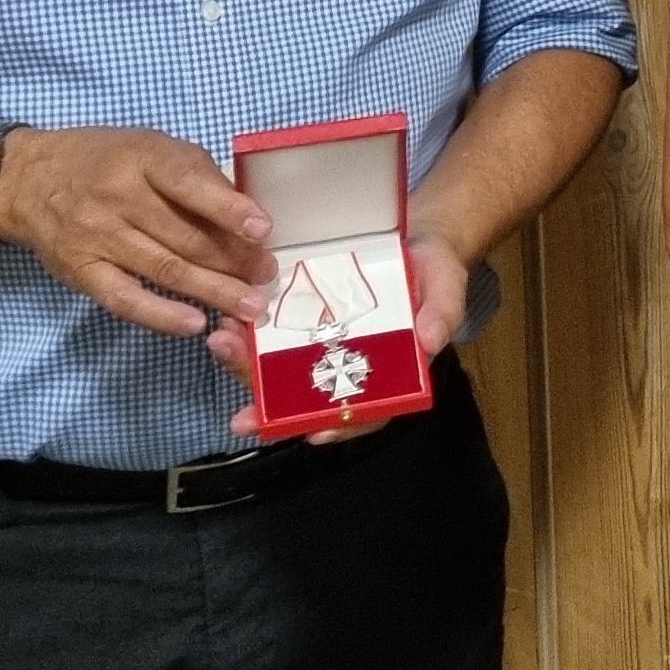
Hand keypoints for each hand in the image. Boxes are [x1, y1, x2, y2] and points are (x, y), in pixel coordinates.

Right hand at [0, 125, 275, 333]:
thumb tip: (245, 216)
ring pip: (164, 269)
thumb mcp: (152, 147)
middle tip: (267, 277)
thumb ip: (197, 176)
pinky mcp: (81, 271)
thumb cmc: (107, 160)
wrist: (28, 180)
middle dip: (233, 260)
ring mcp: (97, 237)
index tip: (263, 231)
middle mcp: (118, 197)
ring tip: (249, 308)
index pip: (188, 183)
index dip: (228, 209)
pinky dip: (161, 315)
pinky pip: (125, 298)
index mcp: (143, 159)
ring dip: (212, 292)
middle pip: (184, 236)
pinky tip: (195, 324)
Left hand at [209, 230, 470, 443]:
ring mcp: (320, 344)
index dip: (340, 426)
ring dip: (247, 367)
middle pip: (308, 398)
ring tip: (221, 345)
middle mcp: (347, 366)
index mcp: (387, 373)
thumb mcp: (447, 288)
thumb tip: (430, 342)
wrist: (416, 236)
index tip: (313, 433)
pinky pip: (270, 335)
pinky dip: (247, 335)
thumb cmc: (436, 271)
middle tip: (242, 412)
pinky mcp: (302, 320)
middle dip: (272, 404)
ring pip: (279, 371)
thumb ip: (443, 314)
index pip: (365, 412)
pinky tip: (227, 323)